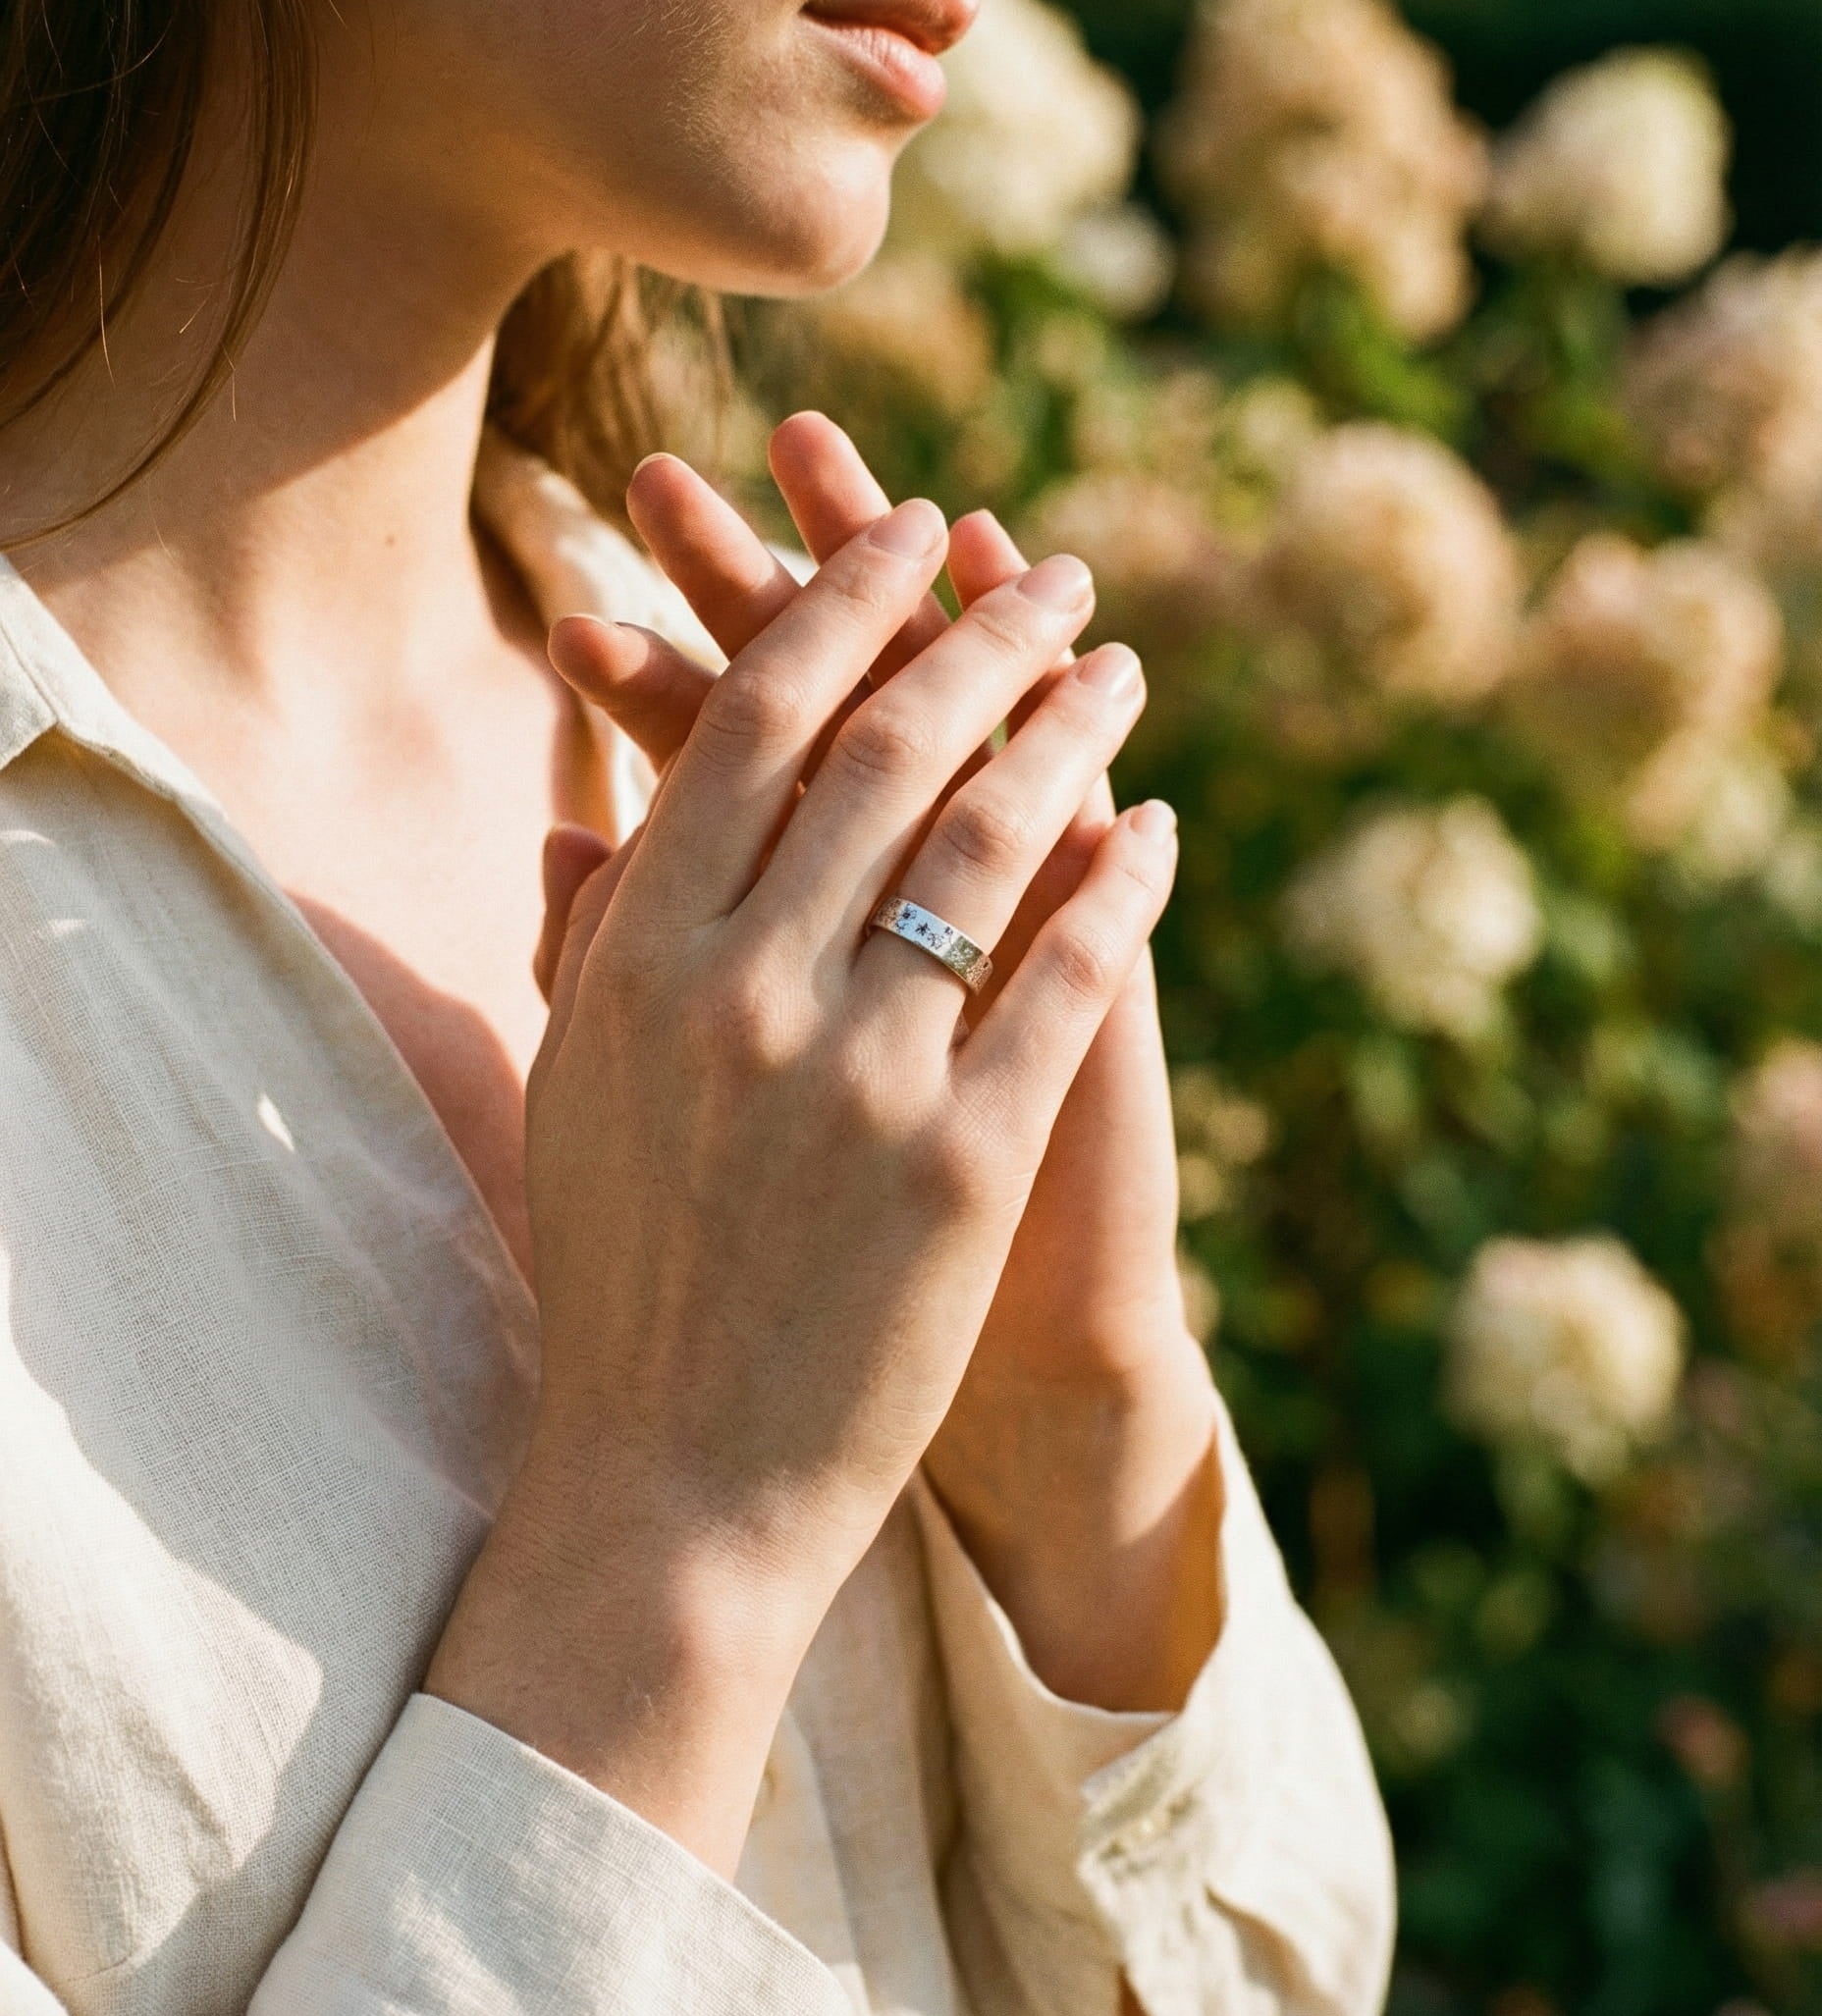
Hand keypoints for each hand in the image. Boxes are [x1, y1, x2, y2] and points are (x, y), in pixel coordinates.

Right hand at [429, 466, 1171, 1873]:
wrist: (680, 1482)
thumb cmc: (621, 1275)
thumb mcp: (579, 1093)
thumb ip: (595, 942)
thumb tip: (590, 815)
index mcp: (644, 952)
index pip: (758, 718)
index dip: (845, 602)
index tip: (911, 533)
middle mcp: (748, 987)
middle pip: (888, 747)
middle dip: (981, 630)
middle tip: (1050, 568)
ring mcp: (863, 1070)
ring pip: (992, 839)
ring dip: (1070, 728)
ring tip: (1120, 666)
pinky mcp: (967, 1157)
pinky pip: (1069, 976)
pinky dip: (1124, 884)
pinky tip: (1158, 823)